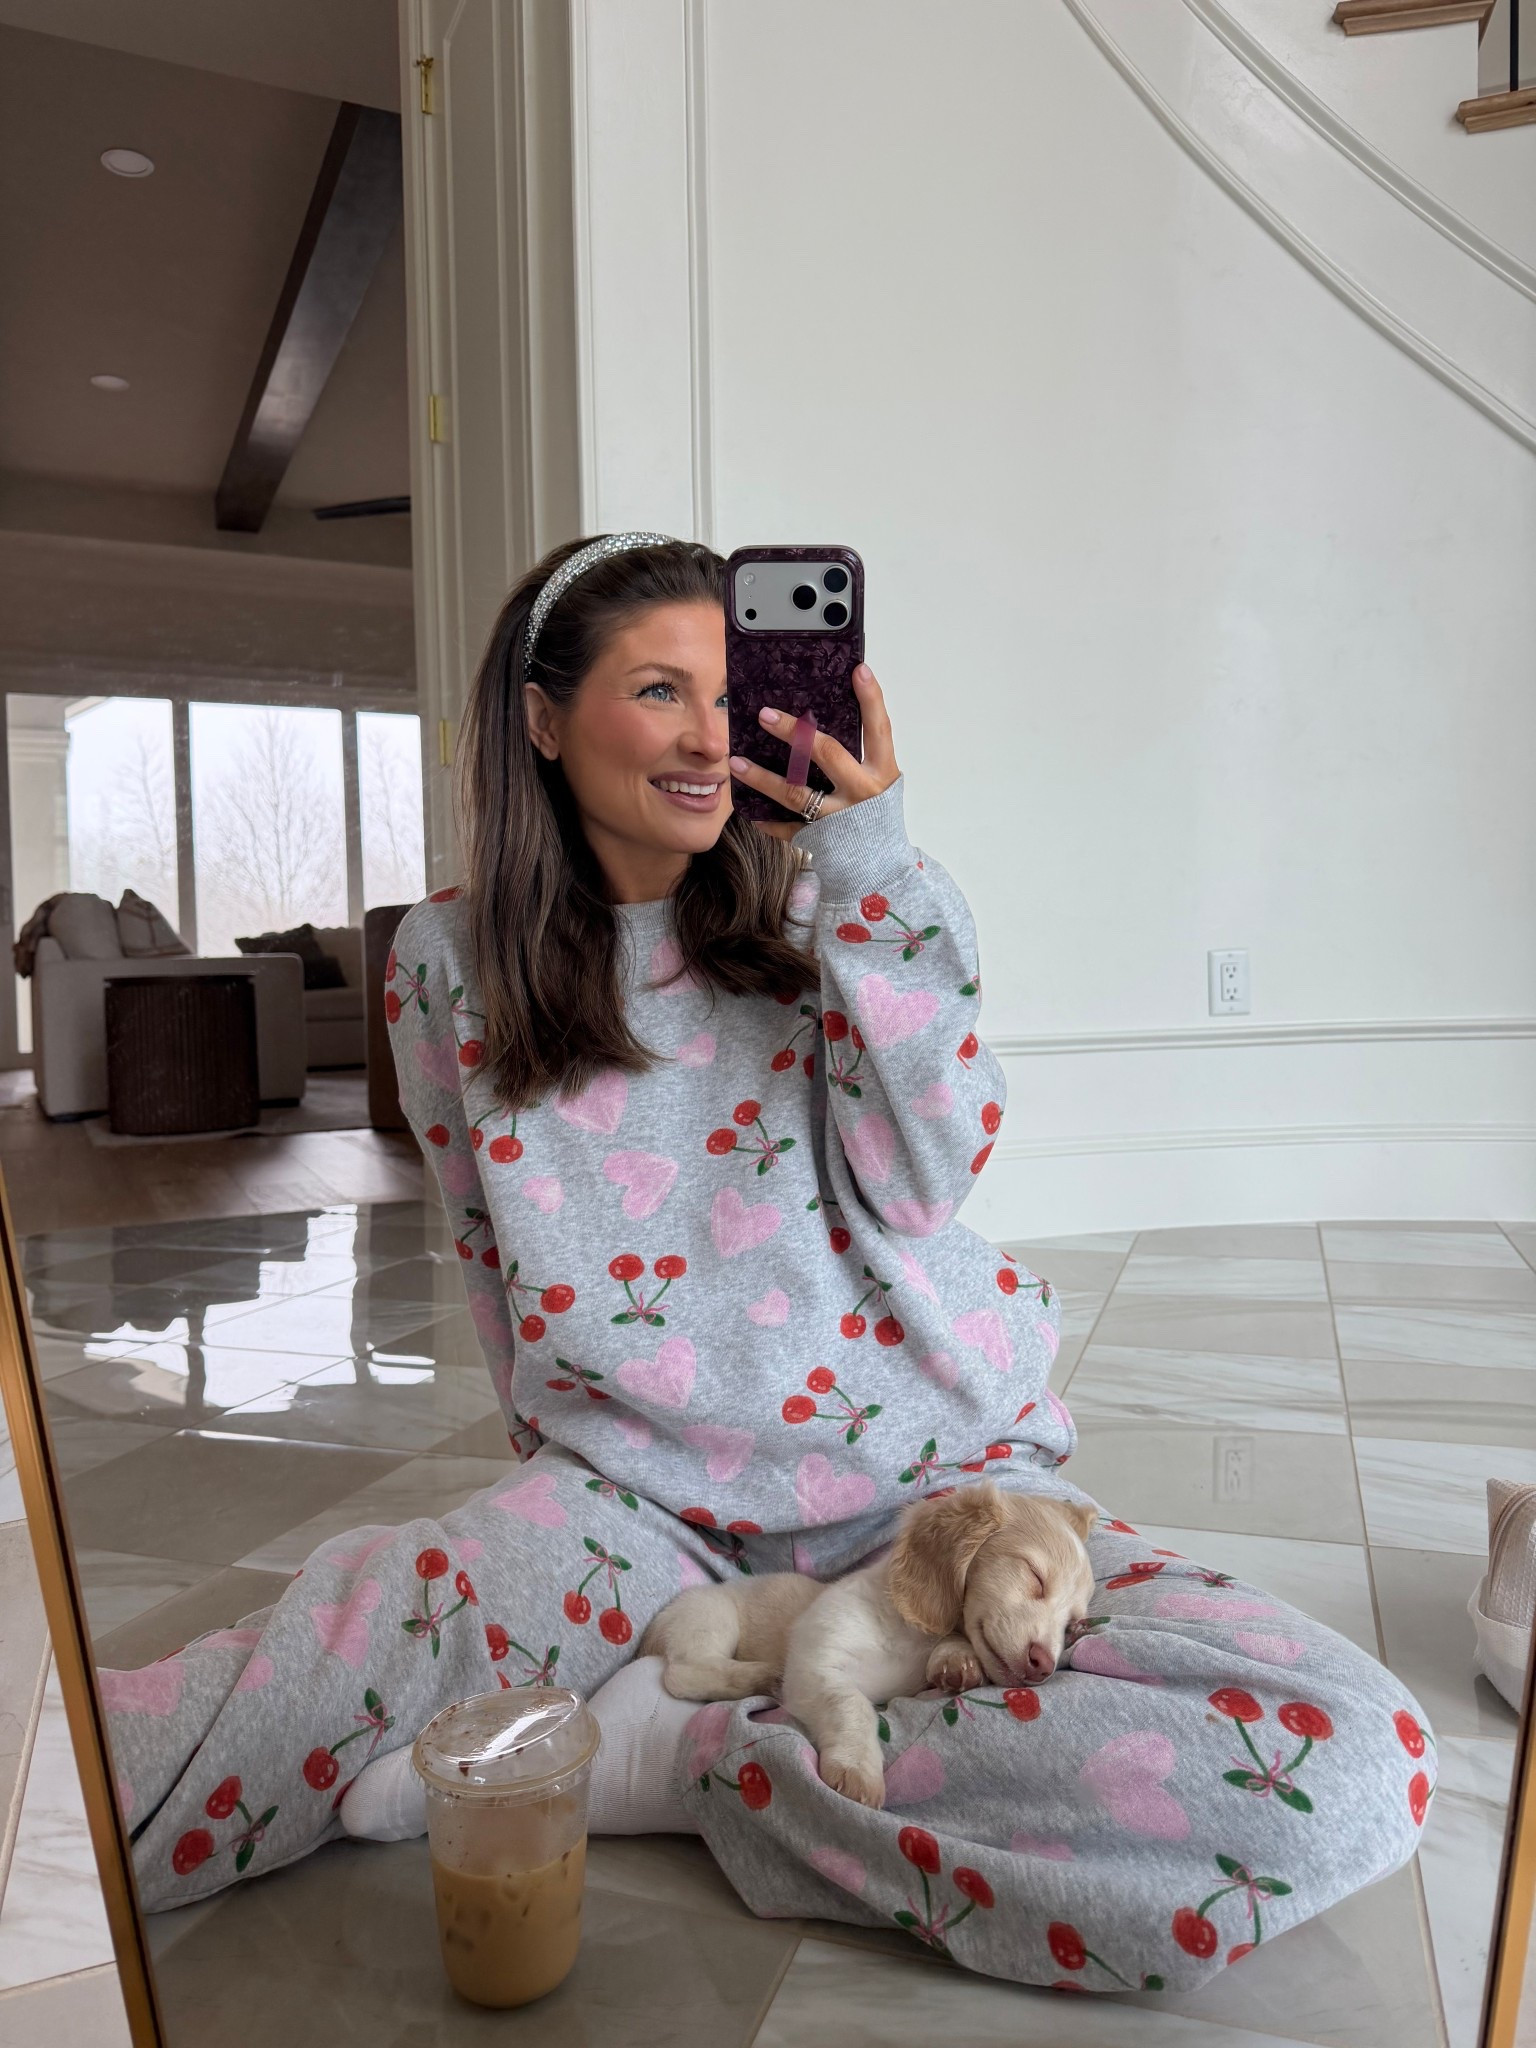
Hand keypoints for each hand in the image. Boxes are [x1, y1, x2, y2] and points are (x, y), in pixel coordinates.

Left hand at [729, 663, 899, 839]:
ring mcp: (839, 818)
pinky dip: (768, 821)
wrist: (883, 868)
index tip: (859, 669)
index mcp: (881, 772)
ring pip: (796, 793)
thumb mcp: (879, 781)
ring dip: (762, 777)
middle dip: (794, 732)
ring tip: (736, 762)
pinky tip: (748, 811)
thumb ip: (860, 755)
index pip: (879, 728)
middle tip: (764, 715)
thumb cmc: (878, 817)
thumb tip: (822, 717)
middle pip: (827, 753)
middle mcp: (862, 793)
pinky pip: (788, 829)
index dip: (871, 699)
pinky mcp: (822, 839)